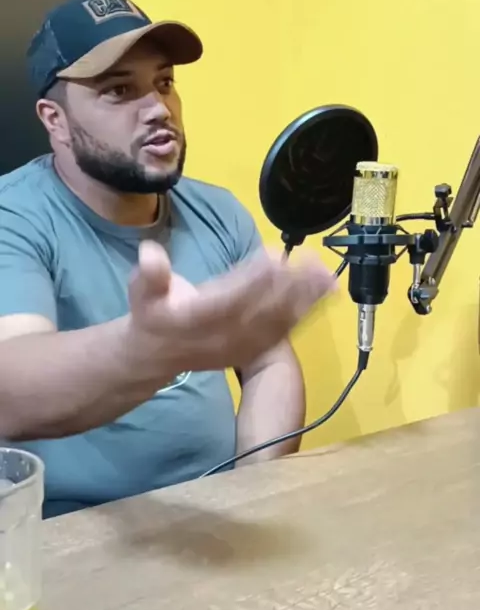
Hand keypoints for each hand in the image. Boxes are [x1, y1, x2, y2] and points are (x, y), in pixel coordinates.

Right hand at [128, 240, 335, 373]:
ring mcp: (241, 345)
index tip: (273, 256)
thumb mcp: (141, 293)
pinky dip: (306, 311)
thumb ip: (150, 275)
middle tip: (311, 261)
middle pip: (262, 311)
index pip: (230, 299)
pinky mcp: (253, 348)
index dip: (252, 279)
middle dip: (289, 287)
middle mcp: (223, 336)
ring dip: (304, 298)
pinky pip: (283, 329)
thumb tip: (150, 253)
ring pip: (278, 321)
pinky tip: (325, 292)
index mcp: (197, 319)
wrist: (156, 356)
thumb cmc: (152, 314)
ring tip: (326, 275)